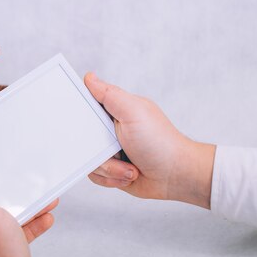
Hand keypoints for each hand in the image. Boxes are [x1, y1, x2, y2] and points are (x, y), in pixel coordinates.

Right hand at [84, 73, 215, 208]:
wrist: (176, 176)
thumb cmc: (160, 142)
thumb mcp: (133, 112)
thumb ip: (109, 94)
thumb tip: (90, 78)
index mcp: (115, 110)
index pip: (87, 105)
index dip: (80, 114)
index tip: (86, 123)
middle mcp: (111, 129)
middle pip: (82, 136)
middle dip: (97, 149)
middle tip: (116, 149)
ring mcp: (110, 150)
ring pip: (88, 158)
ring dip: (109, 167)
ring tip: (129, 166)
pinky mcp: (111, 169)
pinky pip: (94, 174)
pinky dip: (111, 178)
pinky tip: (128, 174)